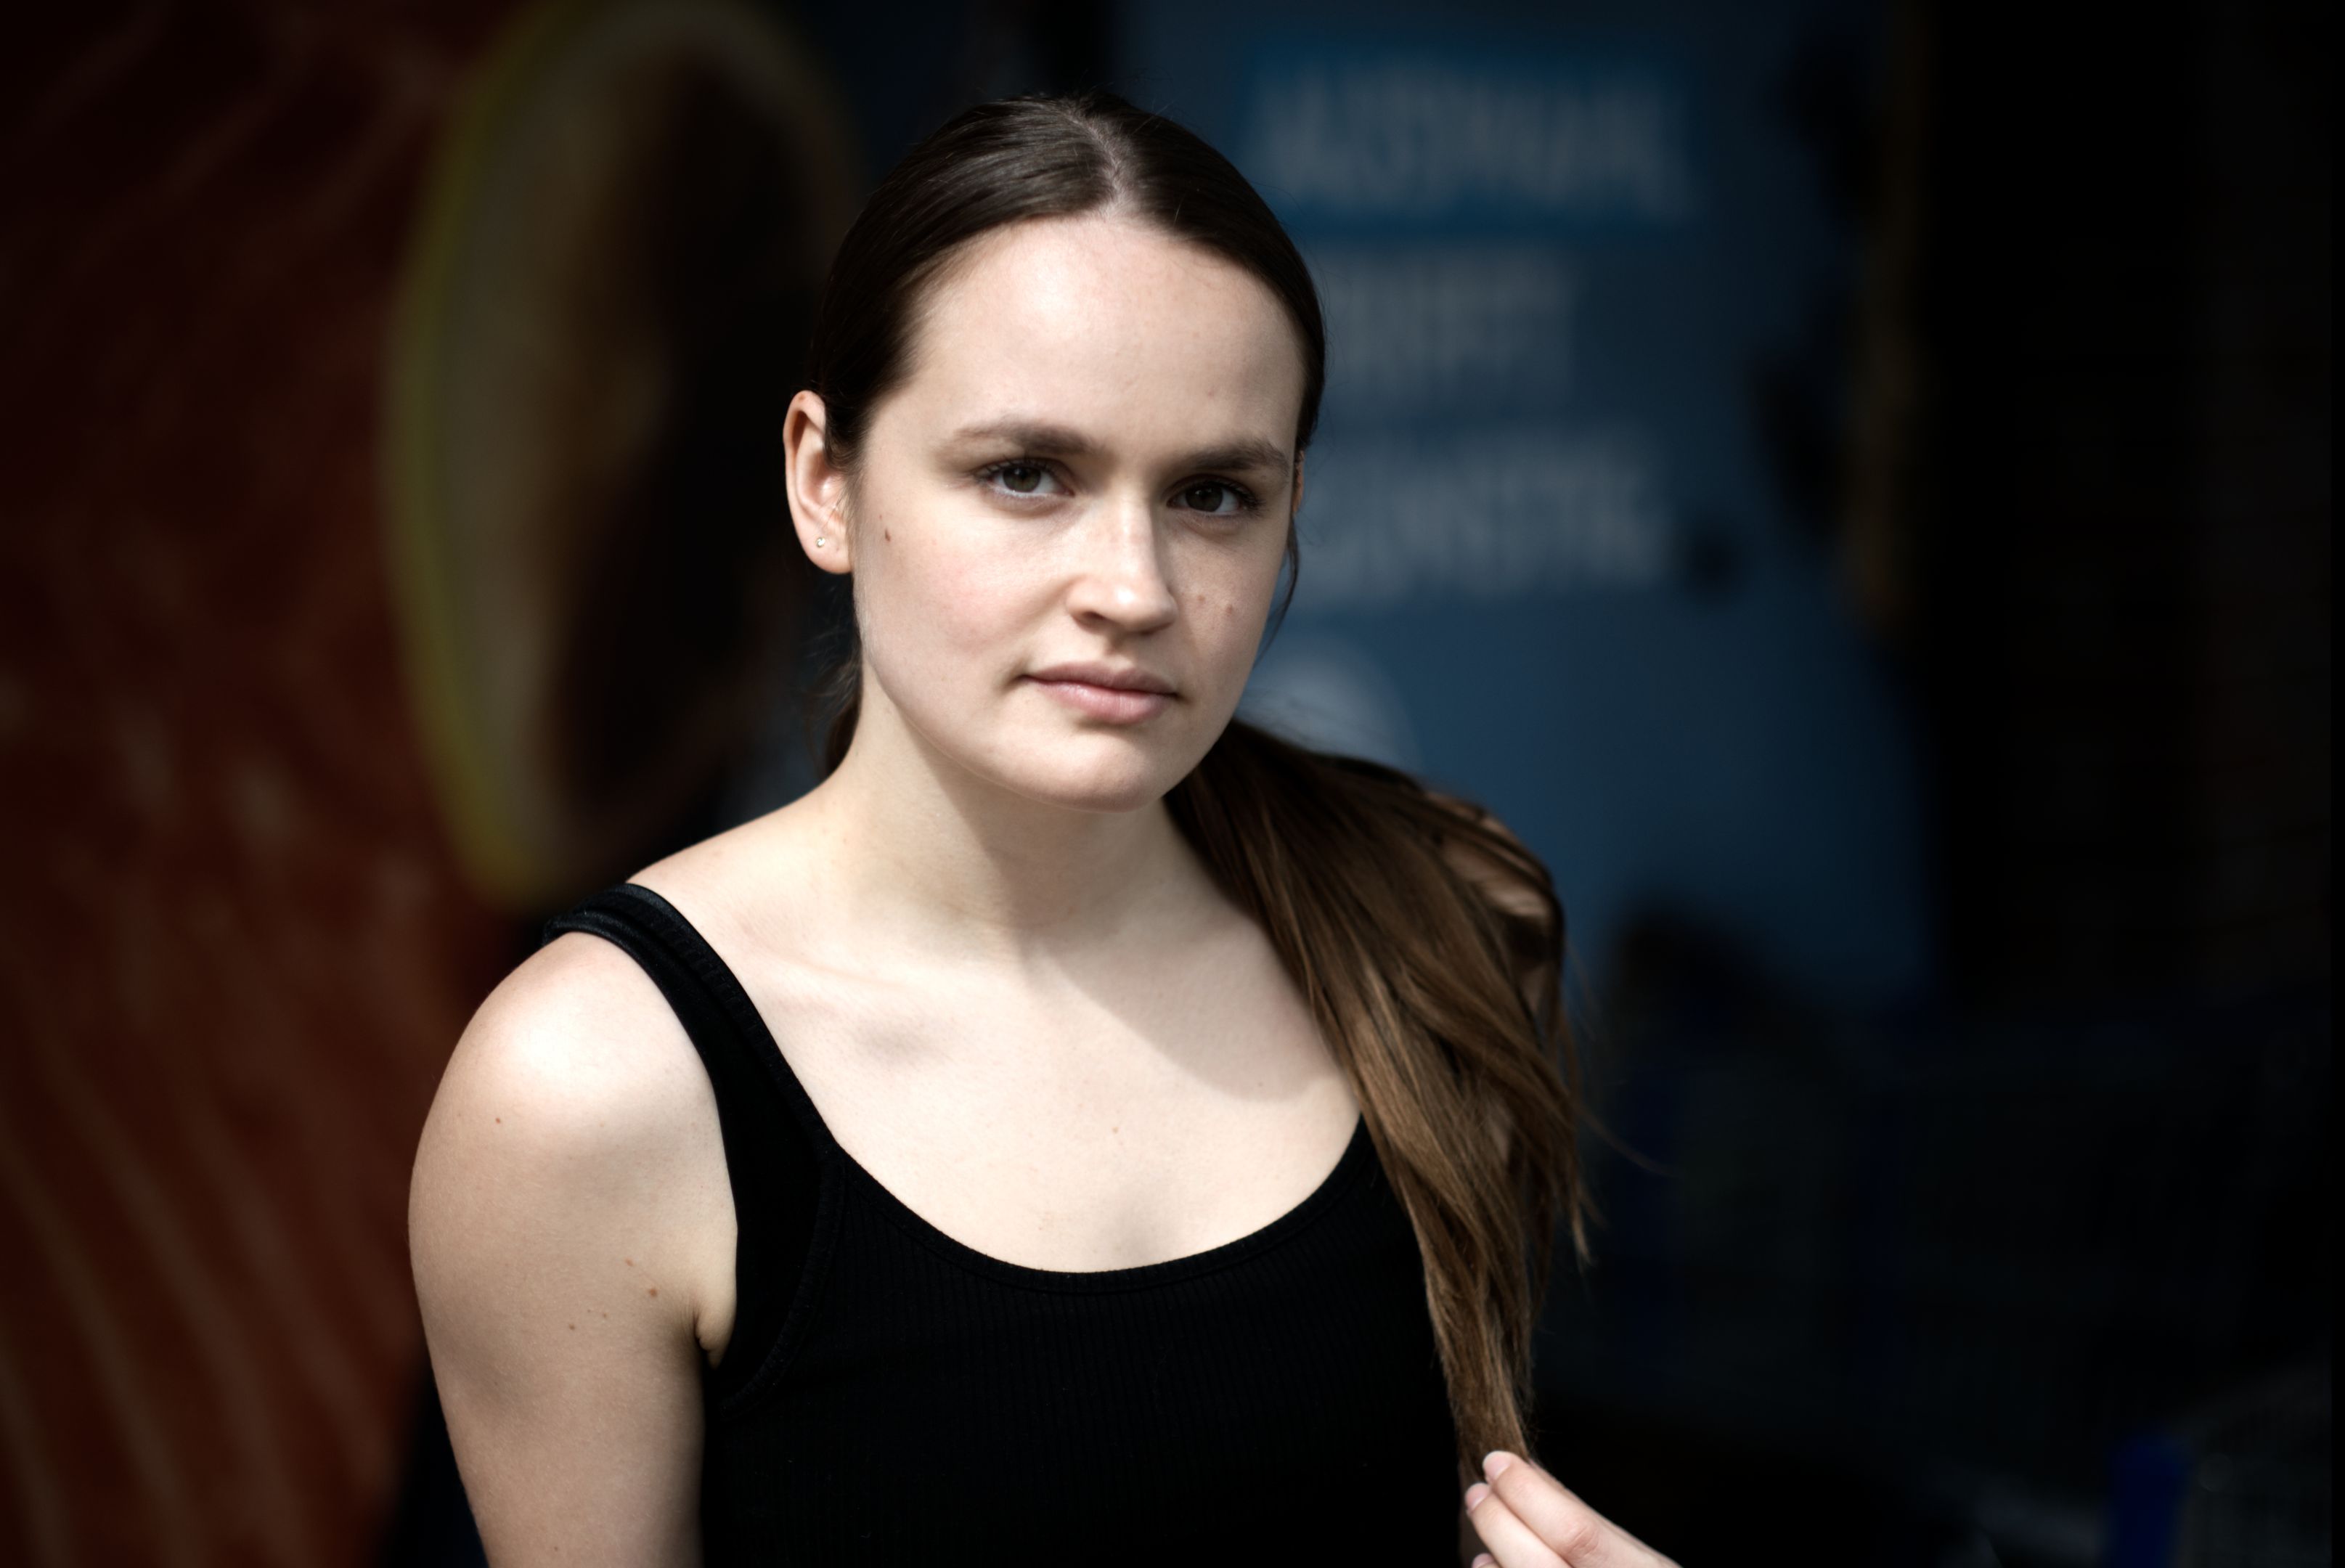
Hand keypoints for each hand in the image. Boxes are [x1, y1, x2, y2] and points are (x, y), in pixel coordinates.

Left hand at [1463, 1450, 1678, 1567]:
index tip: (1498, 1462)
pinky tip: (1493, 1567)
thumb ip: (1585, 1522)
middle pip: (1539, 1565)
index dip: (1529, 1494)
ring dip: (1496, 1557)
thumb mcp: (1635, 1556)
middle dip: (1499, 1522)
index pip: (1578, 1533)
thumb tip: (1528, 1474)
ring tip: (1485, 1533)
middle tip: (1479, 1492)